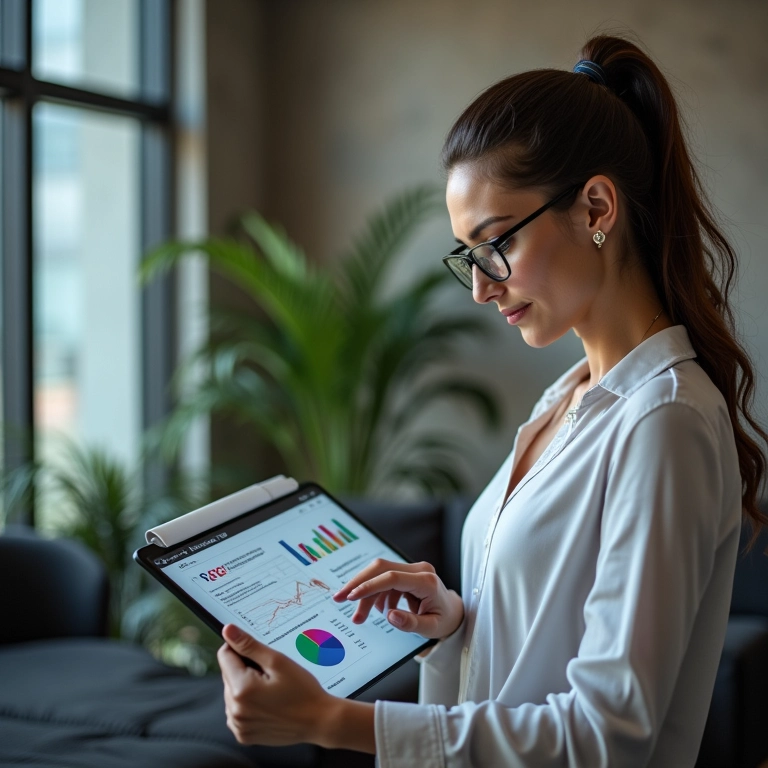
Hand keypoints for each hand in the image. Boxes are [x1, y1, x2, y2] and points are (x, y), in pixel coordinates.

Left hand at [218, 624, 338, 745]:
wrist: (318, 721)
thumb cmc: (303, 691)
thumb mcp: (278, 662)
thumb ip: (249, 646)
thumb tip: (228, 630)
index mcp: (241, 690)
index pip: (225, 656)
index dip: (241, 648)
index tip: (259, 653)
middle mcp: (234, 711)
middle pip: (227, 675)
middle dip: (245, 669)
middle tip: (270, 673)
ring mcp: (238, 725)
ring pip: (231, 693)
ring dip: (245, 686)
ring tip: (271, 690)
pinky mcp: (244, 735)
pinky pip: (236, 711)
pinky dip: (247, 704)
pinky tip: (266, 703)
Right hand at [332, 558, 463, 638]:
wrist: (452, 612)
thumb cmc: (444, 621)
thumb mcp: (431, 628)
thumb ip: (411, 623)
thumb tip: (390, 616)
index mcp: (426, 581)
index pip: (392, 577)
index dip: (370, 586)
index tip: (351, 597)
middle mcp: (418, 569)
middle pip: (381, 567)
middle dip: (358, 582)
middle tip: (339, 599)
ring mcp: (411, 569)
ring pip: (379, 573)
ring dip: (365, 593)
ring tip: (359, 617)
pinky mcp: (405, 573)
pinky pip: (383, 579)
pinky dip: (375, 594)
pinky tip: (378, 610)